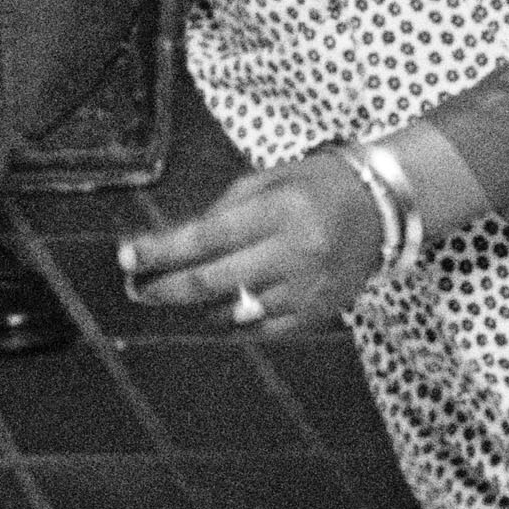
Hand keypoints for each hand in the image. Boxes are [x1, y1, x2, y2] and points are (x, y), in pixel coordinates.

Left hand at [116, 153, 391, 332]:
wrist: (383, 207)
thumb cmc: (315, 184)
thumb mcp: (267, 180)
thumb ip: (221, 211)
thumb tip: (174, 244)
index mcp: (279, 212)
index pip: (205, 237)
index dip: (159, 251)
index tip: (125, 258)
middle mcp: (295, 253)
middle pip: (213, 282)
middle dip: (165, 288)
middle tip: (135, 288)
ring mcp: (309, 288)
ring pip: (235, 309)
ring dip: (197, 305)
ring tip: (174, 293)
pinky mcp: (320, 311)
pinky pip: (264, 327)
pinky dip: (235, 321)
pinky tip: (218, 310)